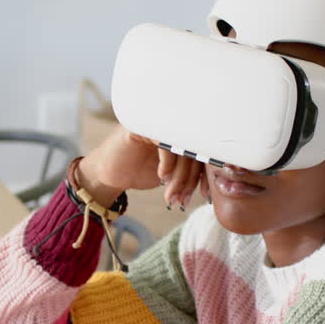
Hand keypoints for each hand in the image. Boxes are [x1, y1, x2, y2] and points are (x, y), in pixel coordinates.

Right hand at [78, 125, 206, 208]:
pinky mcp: (141, 126)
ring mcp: (156, 123)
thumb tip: (217, 183)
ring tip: (171, 195)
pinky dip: (167, 163)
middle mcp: (170, 125)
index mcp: (181, 133)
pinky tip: (161, 177)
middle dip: (190, 180)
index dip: (206, 174)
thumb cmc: (138, 172)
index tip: (204, 195)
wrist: (107, 174)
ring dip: (178, 177)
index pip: (203, 150)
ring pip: (180, 148)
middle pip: (193, 150)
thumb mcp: (170, 174)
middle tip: (183, 200)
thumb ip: (189, 170)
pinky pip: (164, 142)